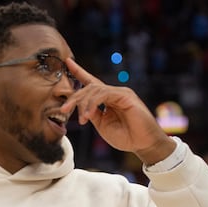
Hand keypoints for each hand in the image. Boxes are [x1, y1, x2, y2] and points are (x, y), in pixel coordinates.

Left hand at [60, 58, 174, 164]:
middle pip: (89, 87)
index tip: (67, 61)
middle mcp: (114, 93)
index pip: (92, 82)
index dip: (79, 71)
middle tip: (63, 109)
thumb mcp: (103, 125)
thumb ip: (93, 114)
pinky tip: (88, 115)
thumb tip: (81, 106)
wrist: (144, 144)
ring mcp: (121, 93)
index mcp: (108, 100)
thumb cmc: (126, 137)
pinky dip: (93, 104)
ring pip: (95, 90)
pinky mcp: (125, 95)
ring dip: (83, 104)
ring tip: (82, 120)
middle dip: (74, 97)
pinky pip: (104, 94)